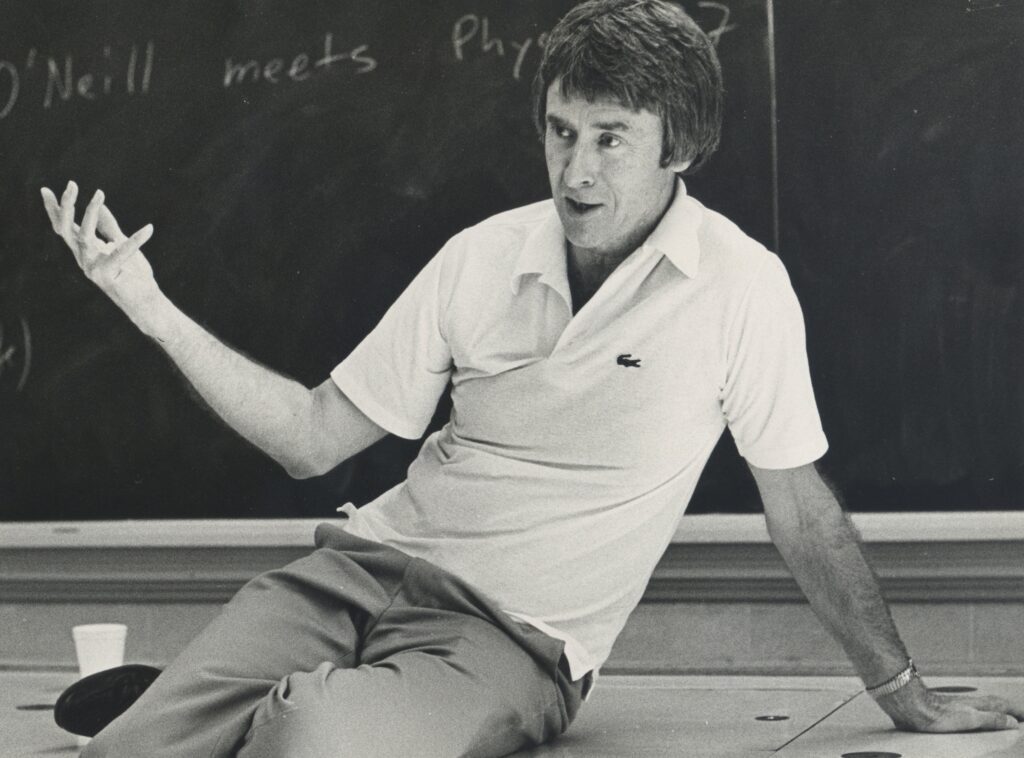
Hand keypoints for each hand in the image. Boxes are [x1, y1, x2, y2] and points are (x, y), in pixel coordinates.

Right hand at [41, 181, 157, 316]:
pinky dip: (136, 240)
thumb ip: (109, 226)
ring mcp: (93, 269)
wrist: (144, 300)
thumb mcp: (120, 244)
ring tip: (99, 194)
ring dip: (90, 213)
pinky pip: (121, 253)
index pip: (64, 228)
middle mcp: (84, 259)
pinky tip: (149, 229)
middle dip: (66, 206)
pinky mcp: (108, 276)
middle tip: (72, 184)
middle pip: (66, 230)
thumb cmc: (132, 273)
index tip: (44, 190)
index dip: (54, 210)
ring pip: (84, 237)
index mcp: (85, 251)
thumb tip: (99, 204)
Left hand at [877, 678, 1022, 731]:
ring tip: (1003, 713)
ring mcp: (958, 704)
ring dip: (996, 708)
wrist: (910, 705)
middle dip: (1009, 709)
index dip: (1016, 711)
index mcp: (978, 706)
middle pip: (995, 704)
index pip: (1003, 707)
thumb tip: (1012, 722)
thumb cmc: (935, 713)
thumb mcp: (969, 720)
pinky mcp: (946, 707)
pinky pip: (971, 707)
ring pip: (983, 704)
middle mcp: (969, 702)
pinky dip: (981, 710)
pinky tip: (974, 713)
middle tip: (1019, 715)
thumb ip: (991, 720)